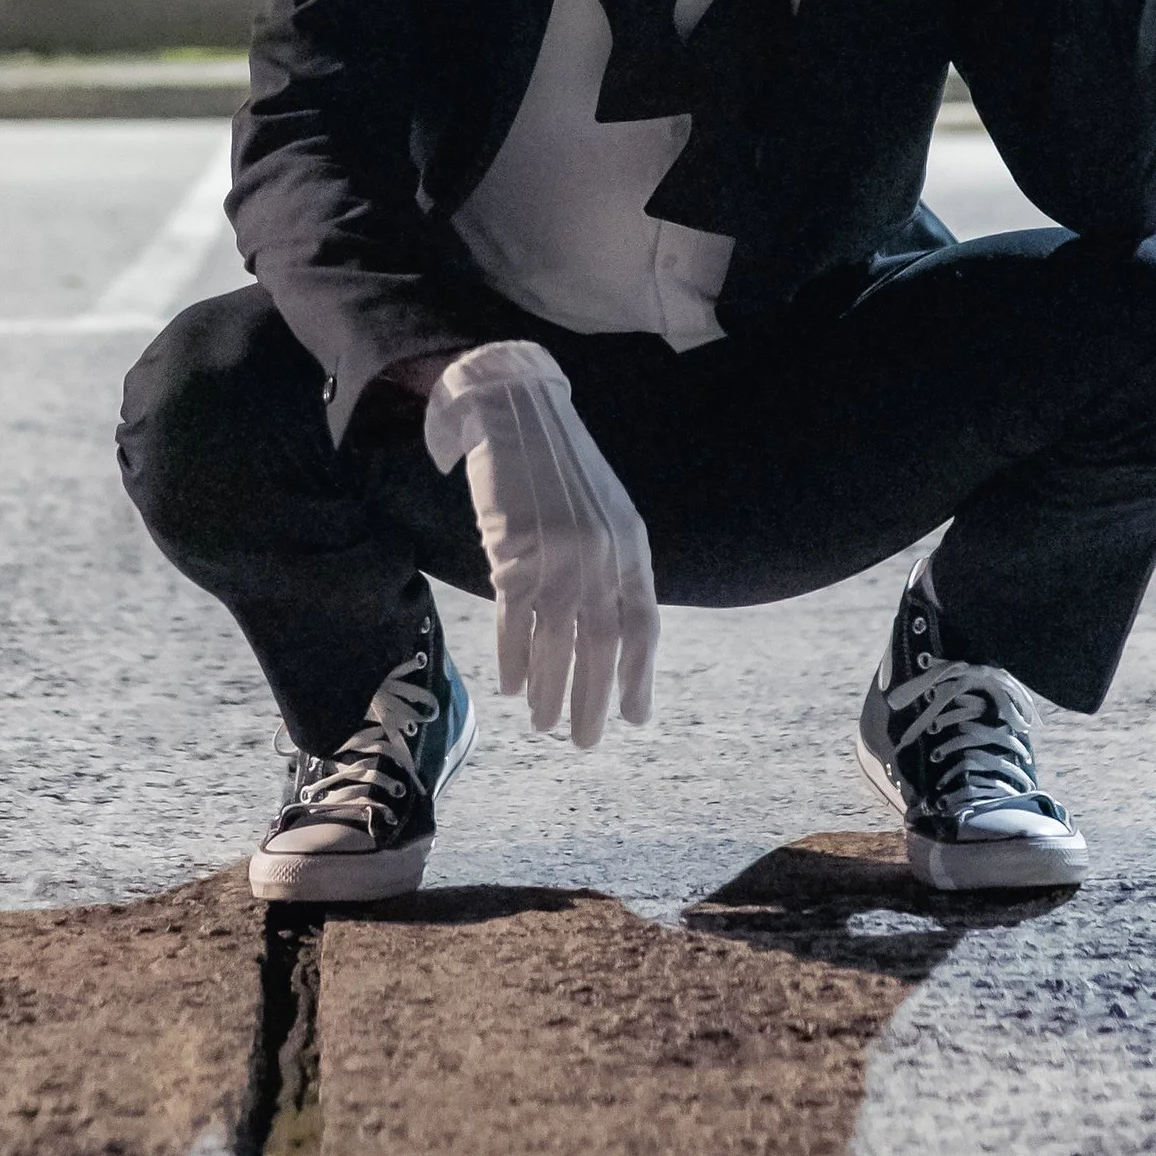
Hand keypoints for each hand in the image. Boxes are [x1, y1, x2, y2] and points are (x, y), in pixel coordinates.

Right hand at [423, 340, 658, 746]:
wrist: (517, 415)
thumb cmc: (561, 468)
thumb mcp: (606, 512)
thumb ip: (615, 564)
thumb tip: (615, 632)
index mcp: (631, 546)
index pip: (642, 625)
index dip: (639, 676)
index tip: (634, 717)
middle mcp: (600, 557)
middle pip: (601, 646)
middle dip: (593, 700)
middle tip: (585, 740)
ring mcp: (557, 558)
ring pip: (557, 644)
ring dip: (551, 691)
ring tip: (546, 725)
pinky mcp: (513, 555)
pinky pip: (516, 623)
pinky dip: (515, 660)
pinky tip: (513, 686)